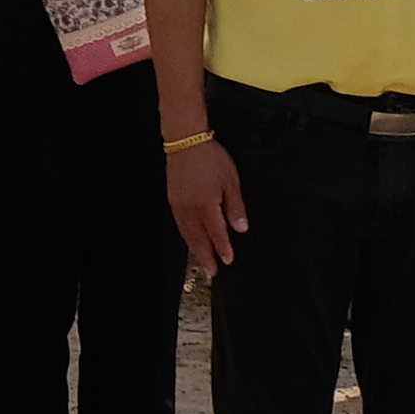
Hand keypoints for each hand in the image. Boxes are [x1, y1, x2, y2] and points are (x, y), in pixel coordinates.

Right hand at [167, 136, 248, 274]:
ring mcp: (178, 205)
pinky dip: (186, 236)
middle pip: (198, 239)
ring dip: (195, 249)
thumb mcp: (231, 181)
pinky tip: (190, 239)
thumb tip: (241, 228)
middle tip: (212, 272)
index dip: (223, 249)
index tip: (229, 261)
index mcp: (206, 205)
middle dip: (206, 256)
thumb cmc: (210, 158)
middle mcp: (189, 209)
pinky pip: (180, 224)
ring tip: (202, 261)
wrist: (185, 141)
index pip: (216, 233)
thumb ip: (235, 207)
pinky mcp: (173, 199)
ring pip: (187, 233)